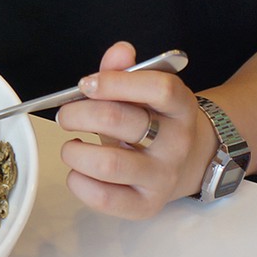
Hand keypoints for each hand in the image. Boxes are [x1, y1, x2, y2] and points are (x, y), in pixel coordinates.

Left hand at [56, 41, 216, 218]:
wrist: (191, 162)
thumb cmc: (156, 120)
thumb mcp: (145, 91)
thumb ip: (126, 70)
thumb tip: (120, 51)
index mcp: (180, 107)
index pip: (158, 88)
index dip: (115, 82)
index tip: (86, 84)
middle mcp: (176, 143)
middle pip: (119, 121)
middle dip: (78, 113)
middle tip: (65, 115)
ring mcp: (163, 177)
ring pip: (109, 164)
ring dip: (75, 152)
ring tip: (71, 145)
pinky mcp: (147, 206)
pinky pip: (105, 199)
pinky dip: (78, 182)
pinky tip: (77, 170)